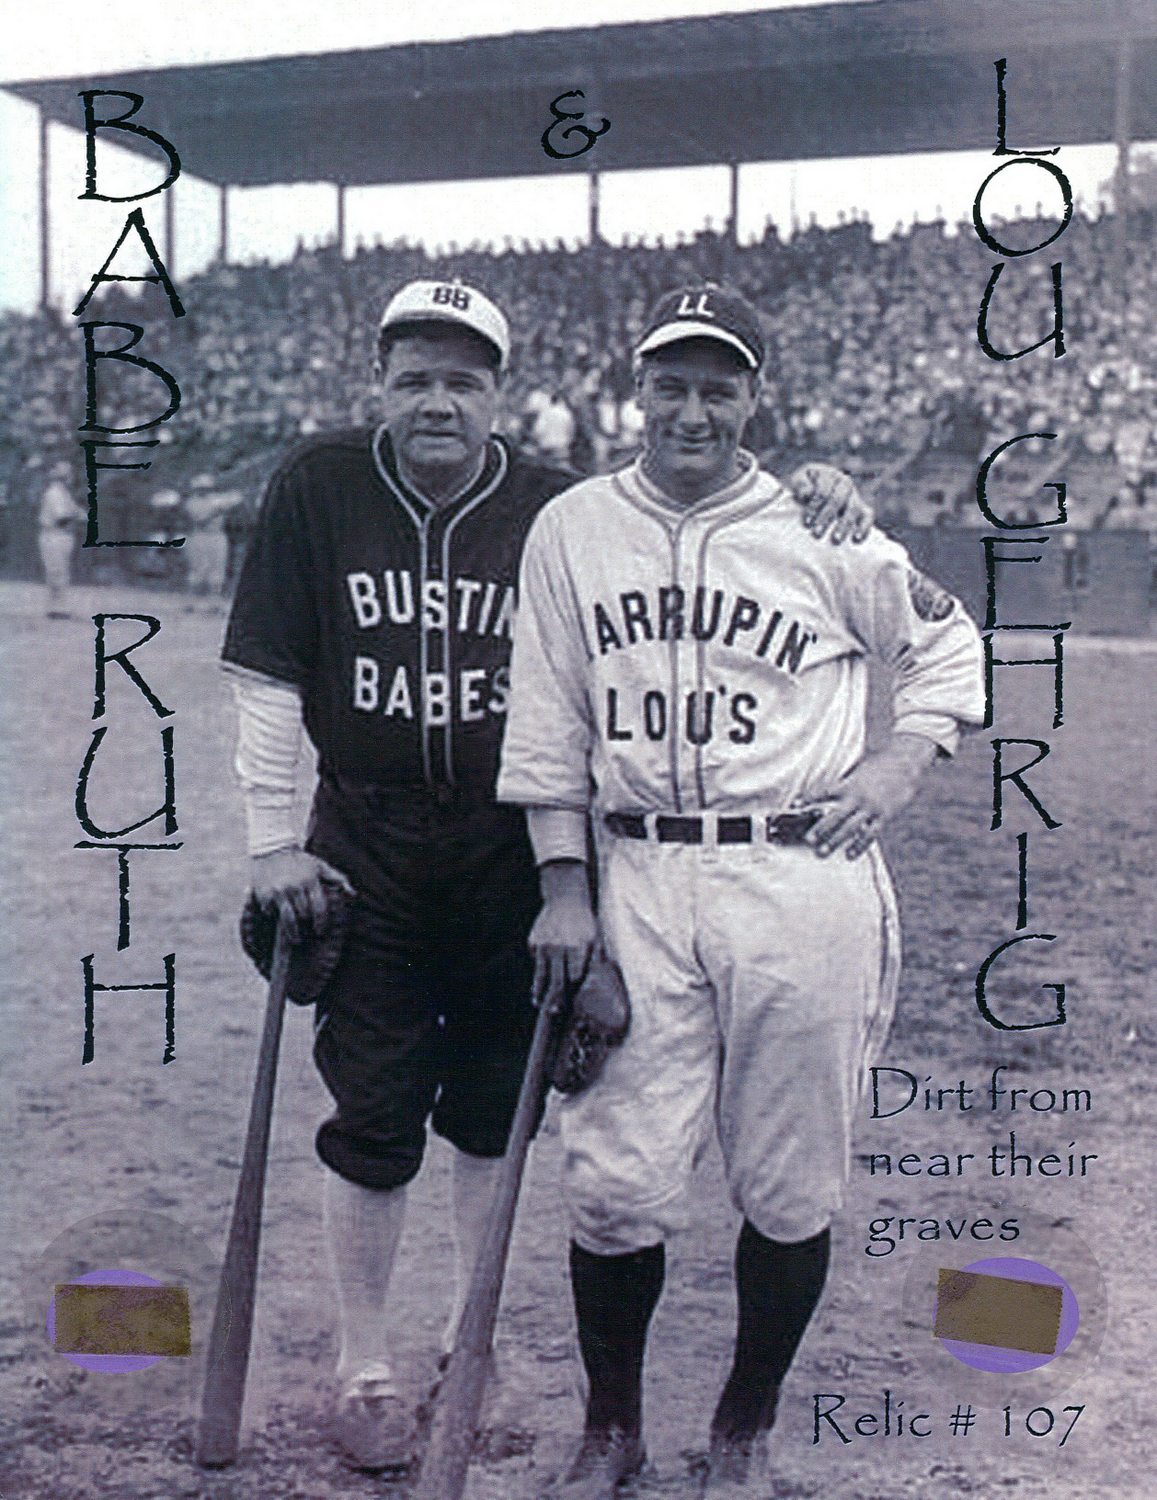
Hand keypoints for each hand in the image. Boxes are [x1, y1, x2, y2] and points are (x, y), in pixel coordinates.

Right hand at [250, 845, 353, 942]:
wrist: (272, 848)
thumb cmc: (300, 860)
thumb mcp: (319, 866)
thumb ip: (337, 879)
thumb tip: (353, 894)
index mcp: (310, 880)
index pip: (319, 907)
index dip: (321, 922)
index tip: (321, 931)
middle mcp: (295, 886)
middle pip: (304, 914)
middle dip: (306, 925)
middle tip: (307, 935)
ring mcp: (278, 891)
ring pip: (288, 918)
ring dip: (292, 931)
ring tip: (295, 939)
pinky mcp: (264, 894)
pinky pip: (270, 911)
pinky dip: (273, 915)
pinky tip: (276, 917)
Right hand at [530, 860, 597, 1011]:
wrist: (565, 897)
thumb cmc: (585, 922)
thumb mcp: (596, 938)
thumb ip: (596, 960)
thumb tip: (595, 984)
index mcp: (577, 947)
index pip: (574, 977)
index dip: (574, 988)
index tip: (573, 999)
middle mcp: (559, 948)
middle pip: (556, 980)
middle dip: (555, 999)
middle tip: (553, 1013)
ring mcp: (543, 945)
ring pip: (541, 974)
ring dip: (539, 990)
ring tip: (538, 1002)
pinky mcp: (533, 942)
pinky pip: (536, 960)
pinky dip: (540, 967)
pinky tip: (543, 969)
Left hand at [787, 462, 873, 543]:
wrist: (812, 495)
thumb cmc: (803, 488)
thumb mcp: (797, 482)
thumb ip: (800, 484)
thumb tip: (808, 493)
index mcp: (829, 475)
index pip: (823, 491)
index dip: (814, 506)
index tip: (807, 522)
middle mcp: (844, 484)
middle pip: (838, 500)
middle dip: (826, 517)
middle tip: (817, 533)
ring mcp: (854, 496)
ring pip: (853, 508)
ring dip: (844, 524)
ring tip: (835, 539)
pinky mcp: (861, 508)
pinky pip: (868, 515)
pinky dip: (864, 526)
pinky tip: (856, 539)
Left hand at [807, 734, 938, 858]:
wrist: (907, 762)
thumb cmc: (880, 764)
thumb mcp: (858, 768)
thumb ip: (844, 780)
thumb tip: (826, 788)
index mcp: (849, 782)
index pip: (823, 792)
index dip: (808, 798)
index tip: (794, 805)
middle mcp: (858, 796)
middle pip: (834, 815)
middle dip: (820, 828)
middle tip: (807, 839)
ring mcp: (871, 807)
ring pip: (849, 828)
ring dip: (834, 841)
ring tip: (821, 852)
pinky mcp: (885, 815)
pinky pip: (869, 834)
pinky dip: (859, 846)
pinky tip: (849, 855)